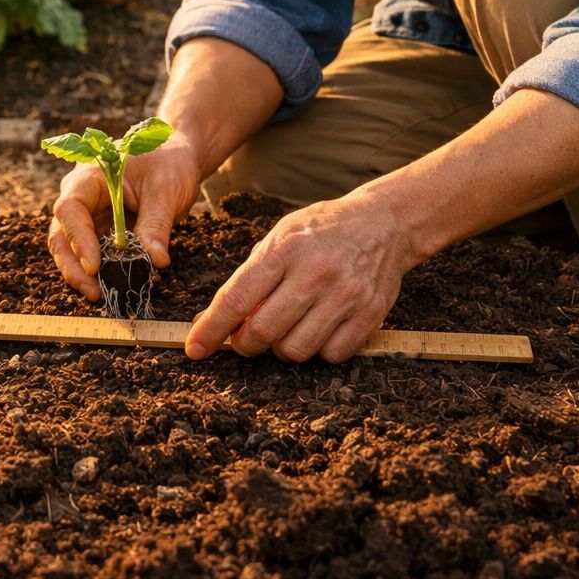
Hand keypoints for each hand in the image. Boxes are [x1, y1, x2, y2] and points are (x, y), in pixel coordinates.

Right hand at [47, 134, 202, 300]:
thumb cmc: (168, 164)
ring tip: (102, 294)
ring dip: (83, 274)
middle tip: (94, 291)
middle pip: (62, 234)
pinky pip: (94, 255)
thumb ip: (156, 224)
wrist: (176, 159)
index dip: (78, 238)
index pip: (71, 208)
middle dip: (73, 266)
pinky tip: (122, 284)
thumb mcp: (166, 191)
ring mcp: (88, 216)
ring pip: (70, 249)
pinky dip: (103, 272)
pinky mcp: (101, 232)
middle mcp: (81, 197)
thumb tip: (155, 261)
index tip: (94, 265)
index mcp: (90, 176)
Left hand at [184, 190, 416, 362]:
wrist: (383, 223)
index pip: (238, 298)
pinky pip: (331, 355)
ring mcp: (346, 295)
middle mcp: (316, 273)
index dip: (212, 329)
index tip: (195, 349)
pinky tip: (318, 329)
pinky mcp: (370, 314)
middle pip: (264, 331)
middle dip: (246, 344)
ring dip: (282, 348)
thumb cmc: (321, 231)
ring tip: (286, 328)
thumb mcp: (280, 238)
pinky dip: (318, 351)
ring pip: (296, 350)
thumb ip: (249, 278)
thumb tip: (213, 320)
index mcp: (285, 249)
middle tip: (245, 339)